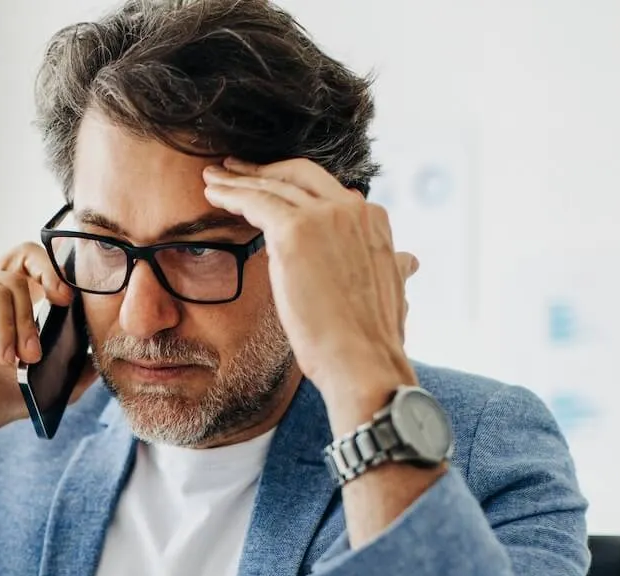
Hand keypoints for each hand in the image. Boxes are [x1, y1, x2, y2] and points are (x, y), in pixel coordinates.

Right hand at [0, 243, 93, 445]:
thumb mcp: (32, 389)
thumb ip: (65, 374)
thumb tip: (98, 361)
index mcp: (3, 307)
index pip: (37, 273)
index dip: (61, 281)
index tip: (75, 306)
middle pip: (27, 253)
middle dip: (53, 273)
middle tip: (64, 302)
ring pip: (14, 282)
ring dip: (26, 324)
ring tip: (23, 360)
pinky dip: (5, 325)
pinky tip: (1, 355)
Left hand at [202, 157, 418, 421]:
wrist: (362, 361)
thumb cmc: (371, 340)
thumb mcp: (393, 291)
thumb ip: (392, 266)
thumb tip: (406, 261)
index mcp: (374, 221)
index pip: (326, 191)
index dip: (294, 186)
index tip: (273, 186)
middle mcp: (353, 209)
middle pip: (299, 175)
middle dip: (264, 170)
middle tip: (234, 169)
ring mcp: (325, 216)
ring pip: (272, 185)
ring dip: (238, 179)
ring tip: (213, 178)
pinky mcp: (294, 231)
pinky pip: (255, 201)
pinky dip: (232, 194)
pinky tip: (212, 194)